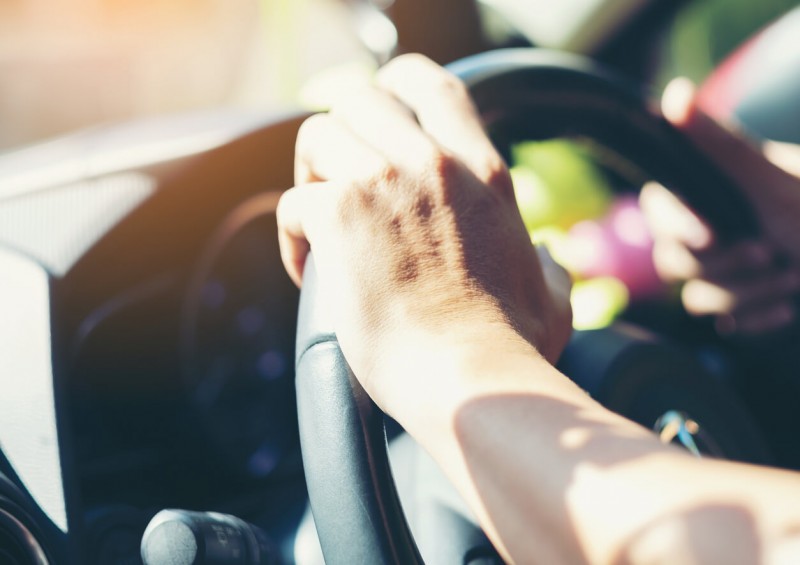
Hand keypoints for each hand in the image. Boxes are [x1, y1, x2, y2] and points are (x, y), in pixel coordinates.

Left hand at [277, 54, 571, 416]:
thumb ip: (550, 265)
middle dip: (339, 128)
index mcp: (481, 172)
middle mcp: (432, 163)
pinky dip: (293, 236)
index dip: (394, 86)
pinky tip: (308, 272)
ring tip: (318, 223)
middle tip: (334, 174)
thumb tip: (549, 254)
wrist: (470, 380)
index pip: (431, 83)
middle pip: (359, 97)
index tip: (378, 116)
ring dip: (310, 176)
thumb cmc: (510, 350)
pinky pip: (292, 203)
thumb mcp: (551, 297)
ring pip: (318, 135)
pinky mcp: (340, 217)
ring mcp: (383, 183)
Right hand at [640, 78, 799, 335]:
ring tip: (791, 278)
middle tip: (766, 253)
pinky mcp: (743, 308)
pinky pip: (726, 326)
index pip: (660, 213)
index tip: (713, 235)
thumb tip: (674, 93)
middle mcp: (708, 233)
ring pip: (699, 298)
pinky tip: (786, 309)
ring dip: (747, 294)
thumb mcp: (770, 181)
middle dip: (723, 266)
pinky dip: (757, 319)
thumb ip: (719, 144)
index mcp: (707, 195)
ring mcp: (724, 274)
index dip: (679, 227)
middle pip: (675, 263)